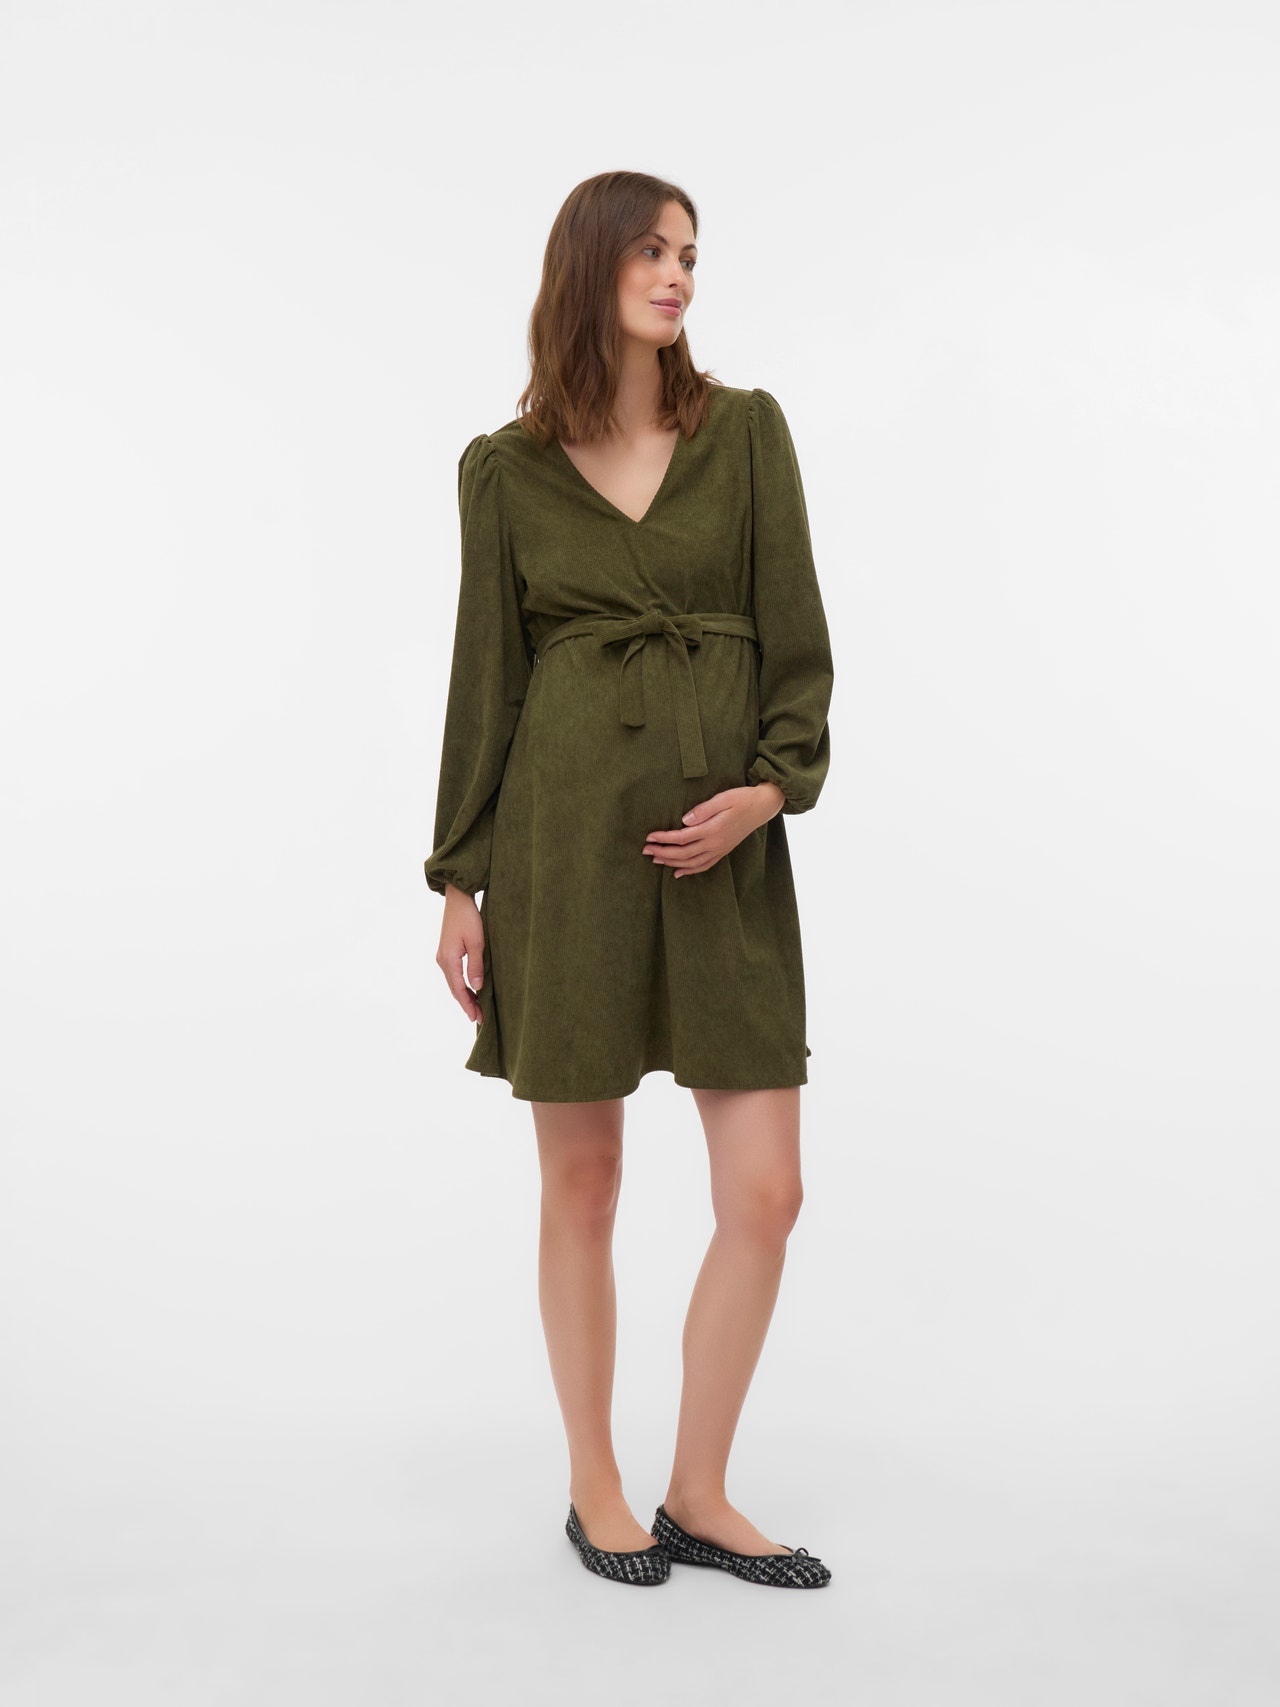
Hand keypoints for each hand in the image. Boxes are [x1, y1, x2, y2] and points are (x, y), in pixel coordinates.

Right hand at [436, 884, 485, 1021]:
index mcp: (449, 959)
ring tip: (476, 1009)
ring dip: (464, 996)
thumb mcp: (477, 942)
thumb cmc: (468, 918)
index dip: (467, 1004)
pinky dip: (462, 985)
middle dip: (466, 1004)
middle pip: (454, 989)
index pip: (458, 989)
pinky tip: (470, 991)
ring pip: (453, 983)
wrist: (457, 899)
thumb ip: (476, 966)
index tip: (476, 1017)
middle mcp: (442, 960)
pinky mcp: (446, 952)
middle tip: (479, 1018)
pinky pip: (453, 975)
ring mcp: (443, 956)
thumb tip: (477, 988)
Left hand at [642, 783, 783, 877]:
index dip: (664, 839)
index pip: (682, 838)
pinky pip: (704, 866)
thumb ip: (703, 810)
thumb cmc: (742, 798)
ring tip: (656, 860)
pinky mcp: (723, 851)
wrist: (762, 807)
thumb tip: (684, 820)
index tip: (649, 837)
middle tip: (645, 850)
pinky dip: (690, 871)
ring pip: (692, 863)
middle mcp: (715, 844)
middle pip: (683, 854)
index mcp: (713, 830)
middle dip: (663, 853)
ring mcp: (720, 849)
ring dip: (672, 863)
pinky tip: (678, 873)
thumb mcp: (723, 798)